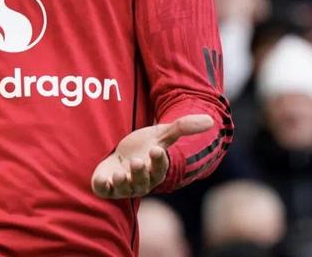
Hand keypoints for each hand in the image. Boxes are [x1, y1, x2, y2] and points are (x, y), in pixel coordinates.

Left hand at [91, 114, 213, 198]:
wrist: (121, 153)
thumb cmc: (144, 146)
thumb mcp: (161, 134)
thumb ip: (183, 127)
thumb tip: (211, 121)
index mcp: (155, 170)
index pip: (160, 169)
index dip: (159, 161)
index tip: (157, 149)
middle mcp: (141, 181)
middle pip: (143, 181)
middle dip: (140, 173)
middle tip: (138, 161)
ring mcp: (122, 184)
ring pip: (124, 188)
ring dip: (122, 182)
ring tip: (120, 174)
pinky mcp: (105, 185)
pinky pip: (104, 190)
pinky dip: (102, 186)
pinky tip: (101, 180)